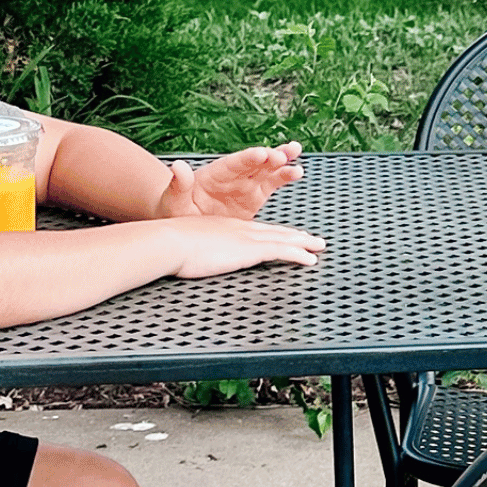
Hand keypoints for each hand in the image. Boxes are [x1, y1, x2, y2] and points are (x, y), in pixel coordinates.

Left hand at [156, 144, 304, 220]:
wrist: (185, 225)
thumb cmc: (177, 209)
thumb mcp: (174, 199)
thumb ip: (178, 183)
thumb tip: (178, 166)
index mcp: (215, 173)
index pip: (234, 163)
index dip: (248, 158)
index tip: (261, 153)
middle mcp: (234, 175)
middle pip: (255, 162)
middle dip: (271, 156)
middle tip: (286, 153)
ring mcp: (246, 185)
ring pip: (267, 169)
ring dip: (282, 161)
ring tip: (296, 153)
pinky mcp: (255, 197)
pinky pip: (272, 184)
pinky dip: (284, 177)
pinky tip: (297, 171)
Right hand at [165, 215, 324, 278]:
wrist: (167, 241)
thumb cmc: (169, 246)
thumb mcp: (185, 244)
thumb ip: (197, 250)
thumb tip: (195, 258)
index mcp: (225, 227)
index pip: (257, 230)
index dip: (275, 232)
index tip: (287, 235)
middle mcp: (239, 229)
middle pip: (275, 232)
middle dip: (296, 235)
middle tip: (312, 239)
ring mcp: (246, 238)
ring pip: (283, 239)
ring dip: (304, 244)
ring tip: (319, 247)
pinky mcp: (249, 249)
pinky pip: (281, 251)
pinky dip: (298, 255)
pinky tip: (310, 260)